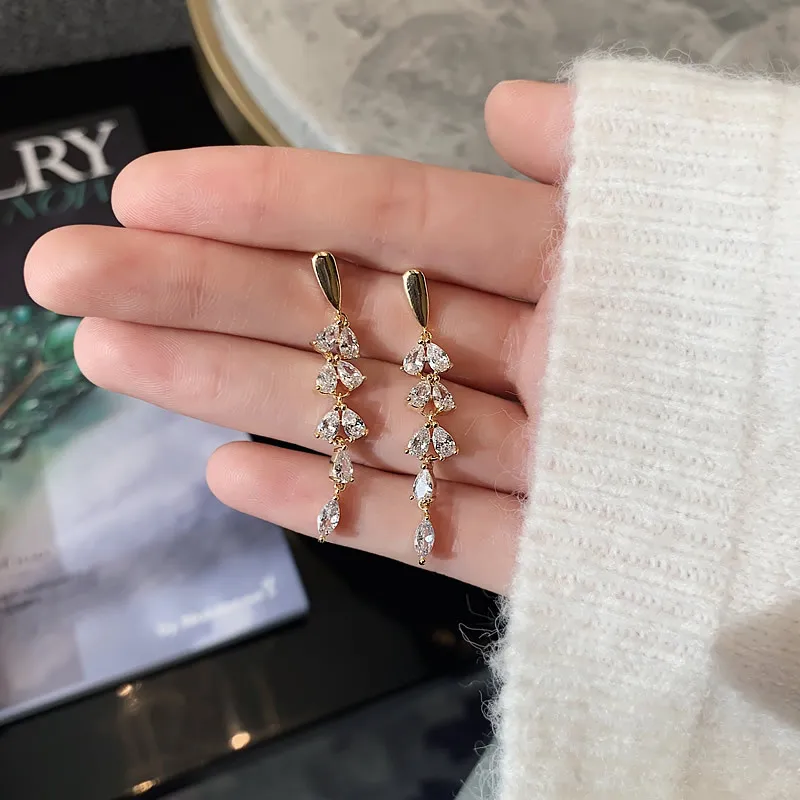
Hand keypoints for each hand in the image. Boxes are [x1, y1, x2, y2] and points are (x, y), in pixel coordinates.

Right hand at [24, 81, 570, 592]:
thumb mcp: (696, 209)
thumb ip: (598, 152)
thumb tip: (503, 100)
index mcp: (571, 266)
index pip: (400, 220)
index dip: (277, 203)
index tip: (149, 192)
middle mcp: (532, 358)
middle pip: (348, 318)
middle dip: (209, 292)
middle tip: (69, 272)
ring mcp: (528, 461)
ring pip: (364, 420)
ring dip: (238, 390)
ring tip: (112, 356)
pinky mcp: (540, 551)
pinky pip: (428, 527)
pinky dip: (336, 506)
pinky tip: (232, 474)